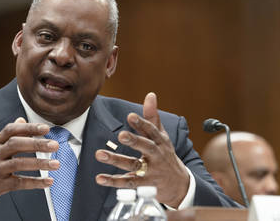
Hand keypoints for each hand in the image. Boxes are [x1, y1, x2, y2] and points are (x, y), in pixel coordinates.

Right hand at [0, 117, 58, 210]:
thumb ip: (6, 135)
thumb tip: (21, 120)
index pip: (11, 130)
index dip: (28, 128)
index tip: (44, 128)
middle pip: (16, 144)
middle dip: (37, 144)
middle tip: (54, 145)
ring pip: (19, 163)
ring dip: (39, 163)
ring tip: (55, 164)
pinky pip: (19, 183)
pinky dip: (35, 182)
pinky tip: (48, 182)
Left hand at [95, 92, 188, 207]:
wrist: (179, 185)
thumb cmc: (166, 155)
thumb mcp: (162, 135)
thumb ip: (152, 116)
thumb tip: (150, 94)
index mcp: (160, 142)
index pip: (152, 131)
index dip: (141, 123)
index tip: (130, 115)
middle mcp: (157, 156)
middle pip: (146, 147)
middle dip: (134, 141)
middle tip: (121, 135)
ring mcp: (151, 171)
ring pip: (133, 165)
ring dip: (116, 160)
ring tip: (99, 154)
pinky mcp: (144, 185)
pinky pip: (128, 183)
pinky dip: (113, 181)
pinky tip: (100, 178)